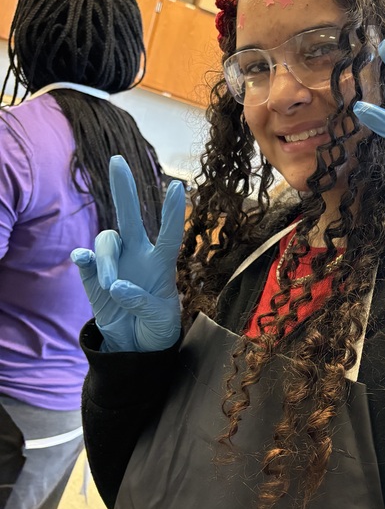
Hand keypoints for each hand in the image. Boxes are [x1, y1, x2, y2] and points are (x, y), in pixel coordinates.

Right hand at [71, 156, 185, 352]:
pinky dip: (85, 258)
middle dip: (123, 189)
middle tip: (117, 160)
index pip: (169, 234)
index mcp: (161, 264)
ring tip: (112, 287)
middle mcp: (138, 256)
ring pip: (107, 241)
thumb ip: (142, 302)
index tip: (178, 185)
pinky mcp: (94, 277)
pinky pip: (86, 260)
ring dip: (108, 261)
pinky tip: (83, 259)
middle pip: (129, 217)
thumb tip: (118, 285)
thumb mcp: (160, 320)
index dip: (171, 212)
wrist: (135, 348)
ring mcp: (114, 264)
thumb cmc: (157, 329)